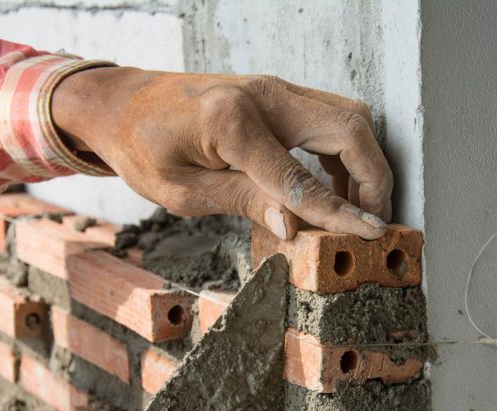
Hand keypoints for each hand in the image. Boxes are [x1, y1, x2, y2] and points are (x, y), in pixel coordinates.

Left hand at [52, 69, 392, 239]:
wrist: (122, 103)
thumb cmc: (141, 145)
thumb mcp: (181, 190)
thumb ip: (243, 202)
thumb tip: (294, 226)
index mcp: (232, 121)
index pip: (301, 176)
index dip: (339, 212)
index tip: (370, 235)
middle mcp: (264, 95)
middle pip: (349, 128)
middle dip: (373, 178)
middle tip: (374, 221)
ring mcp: (274, 89)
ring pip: (348, 118)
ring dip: (364, 162)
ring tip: (356, 208)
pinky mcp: (276, 95)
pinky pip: (331, 117)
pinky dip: (345, 152)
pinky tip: (333, 186)